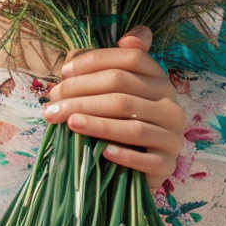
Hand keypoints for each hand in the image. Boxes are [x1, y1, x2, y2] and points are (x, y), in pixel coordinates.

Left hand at [42, 26, 185, 192]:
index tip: (64, 72)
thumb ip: (97, 70)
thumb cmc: (117, 124)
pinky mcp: (167, 164)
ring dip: (97, 124)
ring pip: (133, 125)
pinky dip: (124, 155)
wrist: (133, 170)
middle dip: (83, 94)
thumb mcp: (110, 94)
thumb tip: (73, 55)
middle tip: (53, 104)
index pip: (132, 58)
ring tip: (69, 122)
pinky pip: (146, 159)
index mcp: (159, 80)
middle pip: (125, 89)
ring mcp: (172, 135)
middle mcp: (170, 104)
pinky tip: (103, 152)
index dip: (96, 61)